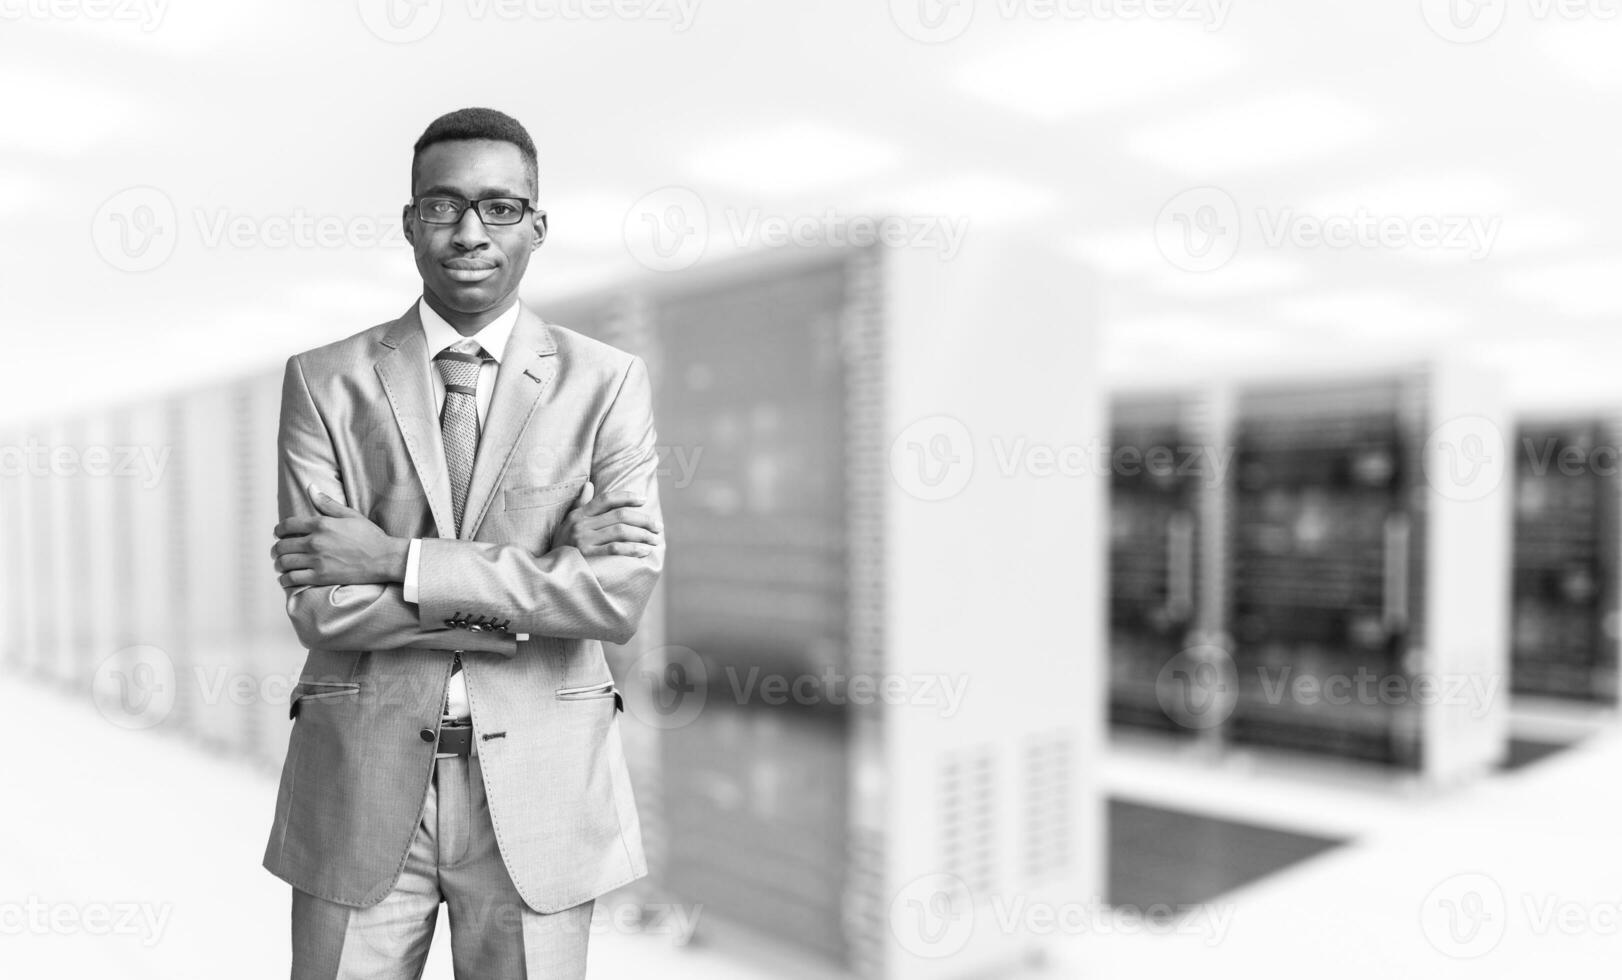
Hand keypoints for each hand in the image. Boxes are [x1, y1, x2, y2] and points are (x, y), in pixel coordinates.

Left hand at [271, 485, 409, 586]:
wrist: (384, 558)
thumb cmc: (370, 536)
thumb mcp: (350, 515)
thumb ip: (327, 503)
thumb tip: (310, 488)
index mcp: (321, 524)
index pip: (287, 525)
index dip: (279, 530)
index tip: (280, 534)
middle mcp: (315, 542)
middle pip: (282, 546)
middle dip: (277, 549)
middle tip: (278, 552)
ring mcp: (317, 560)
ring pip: (284, 563)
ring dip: (279, 564)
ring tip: (282, 565)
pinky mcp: (320, 577)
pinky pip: (292, 579)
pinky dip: (285, 579)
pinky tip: (287, 578)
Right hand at [555, 481, 662, 558]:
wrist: (546, 570)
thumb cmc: (560, 545)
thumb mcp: (567, 522)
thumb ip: (580, 503)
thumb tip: (589, 484)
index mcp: (579, 514)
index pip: (607, 499)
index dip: (627, 497)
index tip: (643, 500)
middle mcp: (581, 524)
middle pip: (620, 515)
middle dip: (643, 520)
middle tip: (658, 527)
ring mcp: (584, 539)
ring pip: (620, 531)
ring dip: (642, 535)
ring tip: (655, 540)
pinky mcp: (586, 555)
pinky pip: (614, 549)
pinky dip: (632, 549)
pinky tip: (644, 551)